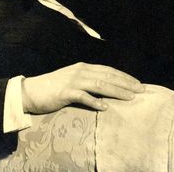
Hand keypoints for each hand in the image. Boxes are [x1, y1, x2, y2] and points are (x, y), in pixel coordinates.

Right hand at [22, 62, 144, 113]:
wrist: (32, 91)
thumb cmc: (54, 87)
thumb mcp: (73, 79)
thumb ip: (88, 80)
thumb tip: (106, 87)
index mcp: (84, 67)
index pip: (109, 70)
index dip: (124, 76)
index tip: (138, 83)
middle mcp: (81, 71)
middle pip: (108, 76)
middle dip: (126, 83)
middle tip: (141, 90)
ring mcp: (73, 81)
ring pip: (99, 85)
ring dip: (116, 91)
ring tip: (130, 97)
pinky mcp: (65, 92)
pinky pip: (83, 97)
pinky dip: (95, 101)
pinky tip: (105, 107)